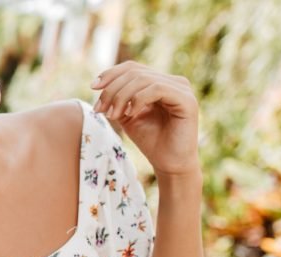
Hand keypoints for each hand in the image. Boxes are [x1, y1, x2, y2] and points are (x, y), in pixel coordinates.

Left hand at [91, 61, 200, 176]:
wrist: (169, 163)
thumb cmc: (150, 140)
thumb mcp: (127, 115)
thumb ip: (117, 98)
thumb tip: (98, 85)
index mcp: (160, 82)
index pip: (132, 68)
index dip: (110, 74)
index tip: (93, 87)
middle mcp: (173, 81)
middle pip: (134, 72)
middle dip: (112, 90)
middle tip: (100, 110)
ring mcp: (182, 89)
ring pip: (143, 79)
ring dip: (121, 97)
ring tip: (112, 116)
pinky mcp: (187, 100)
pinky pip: (157, 89)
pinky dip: (138, 99)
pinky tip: (130, 113)